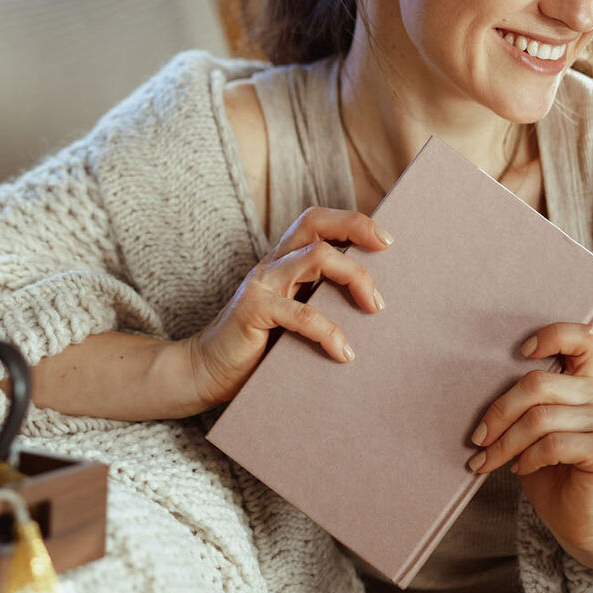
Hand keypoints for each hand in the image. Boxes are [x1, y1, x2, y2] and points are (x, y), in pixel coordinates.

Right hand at [186, 206, 389, 409]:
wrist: (206, 370)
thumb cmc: (256, 347)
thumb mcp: (292, 316)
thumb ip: (318, 301)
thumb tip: (374, 305)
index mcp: (282, 261)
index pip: (316, 222)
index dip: (351, 222)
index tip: (386, 241)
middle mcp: (272, 264)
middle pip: (315, 223)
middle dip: (356, 227)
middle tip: (386, 248)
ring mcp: (261, 283)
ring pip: (316, 257)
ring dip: (354, 277)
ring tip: (374, 307)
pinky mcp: (253, 309)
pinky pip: (302, 313)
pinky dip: (329, 332)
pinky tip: (343, 353)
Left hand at [469, 323, 592, 556]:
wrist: (577, 520)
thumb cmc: (548, 470)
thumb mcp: (529, 429)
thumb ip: (522, 402)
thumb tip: (471, 381)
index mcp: (585, 382)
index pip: (584, 338)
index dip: (553, 335)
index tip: (521, 352)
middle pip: (538, 384)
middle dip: (498, 413)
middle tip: (477, 440)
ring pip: (541, 418)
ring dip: (505, 443)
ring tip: (488, 461)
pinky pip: (555, 444)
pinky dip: (528, 457)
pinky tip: (519, 468)